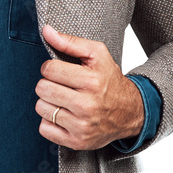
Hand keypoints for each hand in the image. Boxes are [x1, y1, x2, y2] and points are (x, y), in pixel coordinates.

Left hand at [34, 24, 144, 150]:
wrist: (130, 111)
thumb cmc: (109, 80)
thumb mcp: (97, 54)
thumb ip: (70, 42)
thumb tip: (46, 31)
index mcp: (92, 81)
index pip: (49, 69)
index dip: (50, 67)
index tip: (59, 71)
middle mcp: (87, 105)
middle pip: (43, 89)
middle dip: (47, 84)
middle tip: (60, 85)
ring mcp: (82, 126)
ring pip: (41, 108)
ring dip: (48, 102)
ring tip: (62, 99)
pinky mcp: (77, 141)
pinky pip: (45, 129)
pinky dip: (49, 121)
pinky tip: (63, 114)